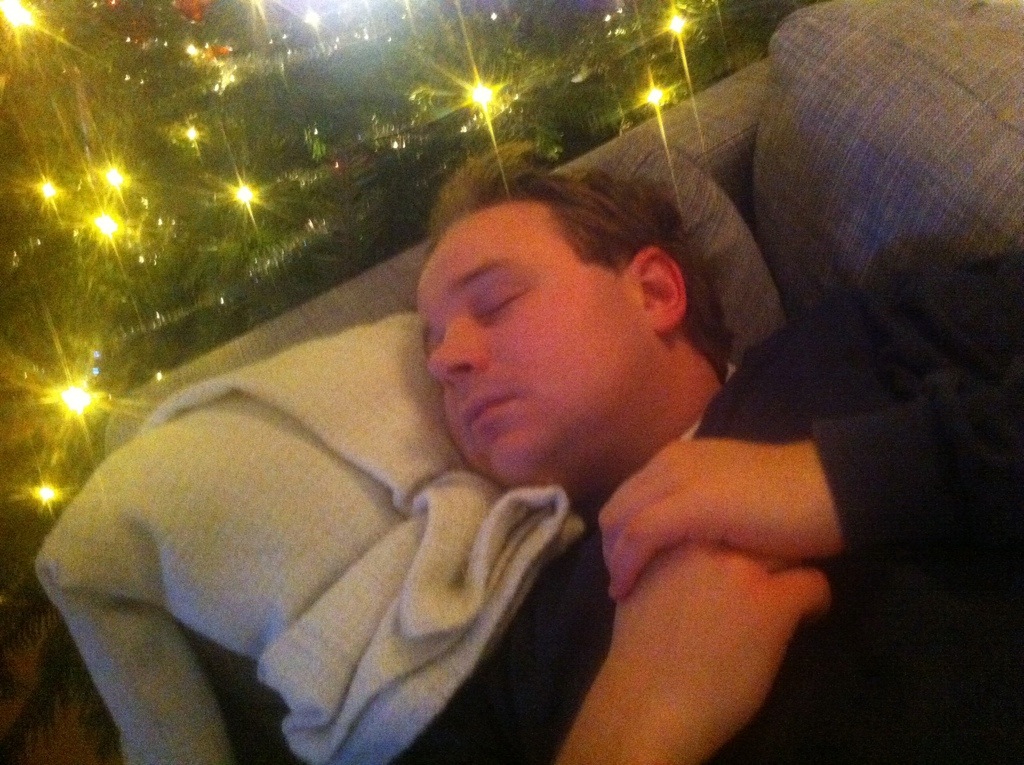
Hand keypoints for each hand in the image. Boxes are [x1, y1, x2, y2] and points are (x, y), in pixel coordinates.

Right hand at [556, 546, 830, 764]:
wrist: (649, 701)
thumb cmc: (638, 651)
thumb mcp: (637, 588)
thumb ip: (657, 562)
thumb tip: (678, 560)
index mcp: (670, 538)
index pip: (713, 513)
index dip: (730, 529)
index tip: (737, 550)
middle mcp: (707, 545)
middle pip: (750, 525)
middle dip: (760, 539)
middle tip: (765, 563)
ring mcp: (741, 572)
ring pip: (784, 549)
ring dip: (789, 564)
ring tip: (788, 584)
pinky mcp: (772, 604)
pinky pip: (812, 583)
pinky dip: (815, 597)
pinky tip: (807, 612)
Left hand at [601, 439, 842, 599]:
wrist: (831, 487)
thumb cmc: (791, 501)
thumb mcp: (733, 498)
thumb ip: (705, 509)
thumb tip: (690, 539)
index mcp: (679, 458)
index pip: (629, 496)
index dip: (620, 534)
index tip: (625, 568)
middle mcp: (670, 463)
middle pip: (616, 509)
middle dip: (611, 549)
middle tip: (621, 585)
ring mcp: (679, 479)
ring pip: (620, 520)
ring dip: (614, 560)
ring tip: (622, 593)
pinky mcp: (692, 504)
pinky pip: (640, 534)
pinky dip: (626, 563)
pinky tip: (627, 590)